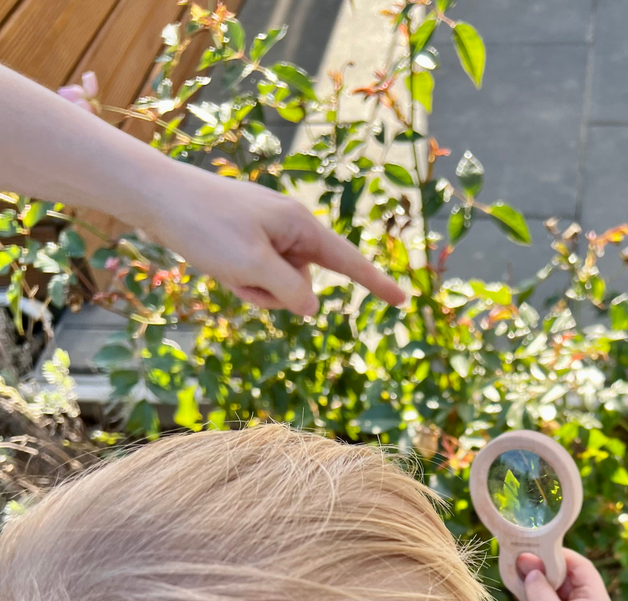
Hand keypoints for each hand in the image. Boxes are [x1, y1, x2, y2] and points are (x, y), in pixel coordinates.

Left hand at [144, 164, 405, 314]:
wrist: (154, 195)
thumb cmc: (205, 226)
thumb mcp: (252, 267)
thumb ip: (291, 291)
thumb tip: (312, 308)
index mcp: (301, 226)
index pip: (349, 262)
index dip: (377, 284)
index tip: (403, 300)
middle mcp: (290, 229)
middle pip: (303, 285)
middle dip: (274, 293)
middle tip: (237, 272)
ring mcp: (268, 235)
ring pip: (277, 286)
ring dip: (251, 288)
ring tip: (222, 264)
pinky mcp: (248, 241)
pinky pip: (256, 277)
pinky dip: (238, 280)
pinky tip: (215, 262)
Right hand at [517, 549, 612, 600]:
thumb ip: (539, 589)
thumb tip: (528, 566)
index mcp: (595, 599)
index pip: (580, 566)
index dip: (560, 555)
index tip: (538, 548)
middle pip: (568, 575)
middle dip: (546, 566)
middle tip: (523, 559)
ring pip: (558, 586)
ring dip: (540, 579)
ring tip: (519, 571)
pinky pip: (552, 599)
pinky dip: (539, 592)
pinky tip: (522, 587)